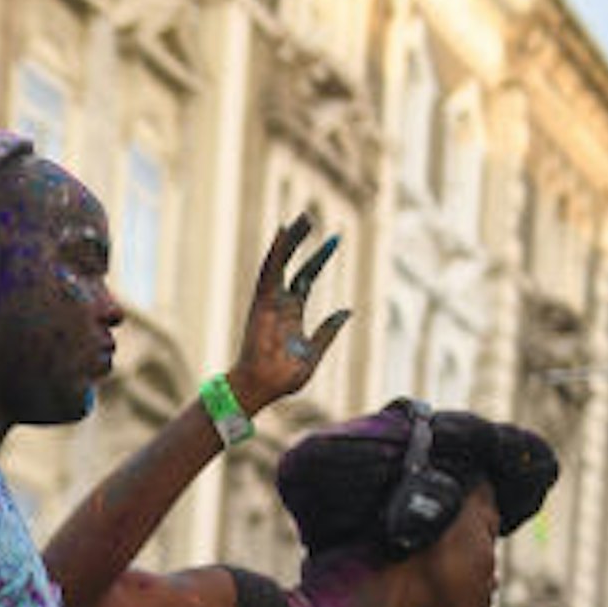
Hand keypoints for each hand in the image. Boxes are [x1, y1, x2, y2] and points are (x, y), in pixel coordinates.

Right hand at [227, 213, 348, 414]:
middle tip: (309, 218)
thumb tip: (346, 312)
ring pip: (278, 264)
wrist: (262, 388)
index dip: (318, 258)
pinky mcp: (261, 305)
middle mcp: (279, 304)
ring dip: (288, 242)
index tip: (333, 240)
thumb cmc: (282, 378)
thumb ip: (327, 331)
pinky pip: (268, 274)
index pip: (305, 278)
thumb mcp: (314, 352)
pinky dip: (275, 254)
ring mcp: (269, 303)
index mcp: (291, 313)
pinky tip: (282, 235)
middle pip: (290, 265)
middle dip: (299, 242)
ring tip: (299, 220)